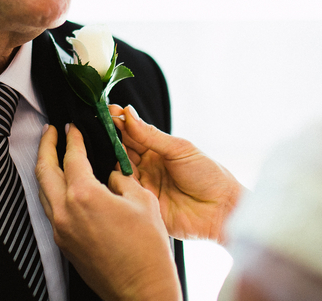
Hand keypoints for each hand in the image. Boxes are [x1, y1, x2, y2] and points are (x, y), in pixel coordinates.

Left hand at [36, 124, 181, 300]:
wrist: (142, 290)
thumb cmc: (147, 249)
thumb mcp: (142, 201)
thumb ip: (123, 179)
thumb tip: (113, 171)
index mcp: (84, 196)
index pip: (71, 157)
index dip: (73, 138)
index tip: (73, 126)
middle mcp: (65, 212)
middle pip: (45, 170)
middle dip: (45, 146)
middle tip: (50, 131)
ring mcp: (62, 230)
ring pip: (43, 191)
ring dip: (46, 169)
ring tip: (53, 154)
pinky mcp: (65, 244)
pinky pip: (51, 209)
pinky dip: (53, 191)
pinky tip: (65, 186)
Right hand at [110, 105, 245, 243]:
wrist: (222, 209)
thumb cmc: (207, 175)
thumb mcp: (180, 149)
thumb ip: (151, 135)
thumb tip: (128, 113)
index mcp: (156, 151)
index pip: (132, 133)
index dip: (119, 123)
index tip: (106, 112)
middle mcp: (146, 167)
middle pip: (121, 150)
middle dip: (111, 138)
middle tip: (99, 127)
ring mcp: (143, 186)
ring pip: (118, 170)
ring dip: (111, 159)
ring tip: (105, 148)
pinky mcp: (142, 206)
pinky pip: (123, 194)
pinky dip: (116, 183)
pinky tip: (109, 174)